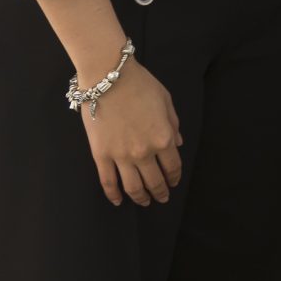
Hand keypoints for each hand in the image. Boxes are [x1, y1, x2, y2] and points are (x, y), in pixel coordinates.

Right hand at [80, 56, 182, 206]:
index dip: (174, 177)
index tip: (174, 183)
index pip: (173, 166)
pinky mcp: (101, 155)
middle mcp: (144, 152)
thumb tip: (178, 144)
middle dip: (160, 192)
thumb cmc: (140, 85)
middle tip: (162, 198)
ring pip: (133, 186)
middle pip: (155, 180)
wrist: (108, 78)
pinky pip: (108, 181)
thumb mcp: (166, 101)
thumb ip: (174, 125)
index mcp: (163, 138)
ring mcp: (121, 156)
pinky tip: (119, 201)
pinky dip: (113, 194)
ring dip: (141, 197)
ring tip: (144, 202)